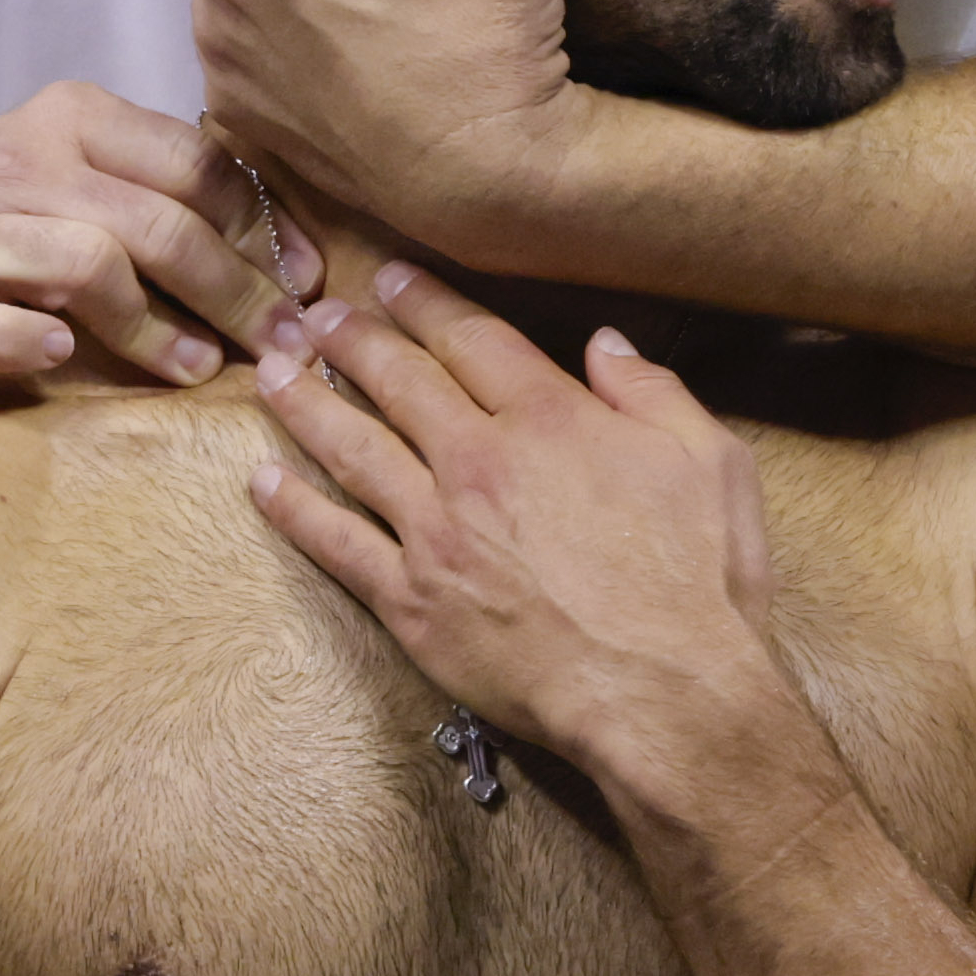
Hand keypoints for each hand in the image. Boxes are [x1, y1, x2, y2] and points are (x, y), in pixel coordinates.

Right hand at [0, 84, 310, 385]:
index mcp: (73, 119)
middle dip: (234, 292)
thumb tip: (300, 266)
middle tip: (281, 347)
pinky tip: (63, 353)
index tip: (308, 285)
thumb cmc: (13, 224)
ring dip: (154, 327)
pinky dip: (19, 337)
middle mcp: (18, 161)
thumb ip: (175, 202)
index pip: (194, 165)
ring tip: (198, 371)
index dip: (264, 231)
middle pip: (155, 223)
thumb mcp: (90, 183)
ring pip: (83, 263)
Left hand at [244, 263, 814, 811]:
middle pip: (399, 382)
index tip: (390, 280)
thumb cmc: (698, 584)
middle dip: (352, 339)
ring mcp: (435, 531)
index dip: (427, 303)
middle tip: (315, 315)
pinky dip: (294, 509)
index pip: (473, 340)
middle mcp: (478, 462)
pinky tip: (262, 481)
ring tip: (272, 373)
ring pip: (353, 449)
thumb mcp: (712, 463)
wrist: (662, 695)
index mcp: (551, 420)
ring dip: (306, 405)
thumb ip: (653, 393)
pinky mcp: (410, 599)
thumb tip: (605, 343)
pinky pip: (336, 543)